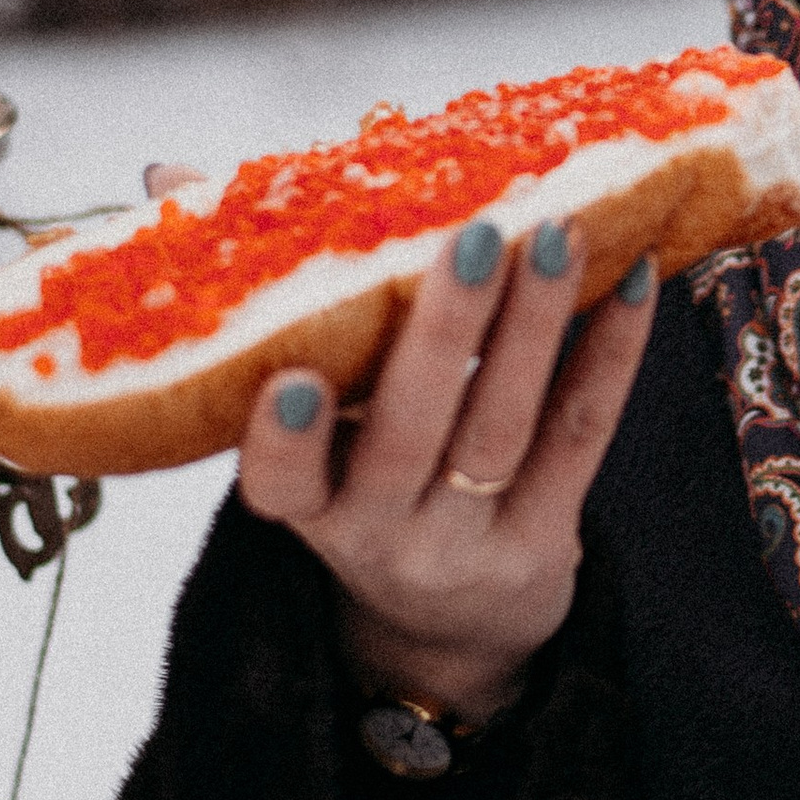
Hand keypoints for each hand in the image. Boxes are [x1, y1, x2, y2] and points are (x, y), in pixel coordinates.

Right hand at [234, 209, 658, 731]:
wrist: (450, 625)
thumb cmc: (361, 480)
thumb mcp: (300, 426)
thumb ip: (247, 301)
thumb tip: (168, 175)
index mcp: (307, 506)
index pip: (281, 486)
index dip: (284, 443)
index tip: (290, 381)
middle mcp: (382, 534)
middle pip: (411, 433)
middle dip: (444, 334)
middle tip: (475, 236)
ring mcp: (470, 543)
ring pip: (505, 426)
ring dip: (535, 325)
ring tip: (558, 231)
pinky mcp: (550, 541)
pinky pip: (581, 436)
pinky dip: (609, 354)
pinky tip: (631, 279)